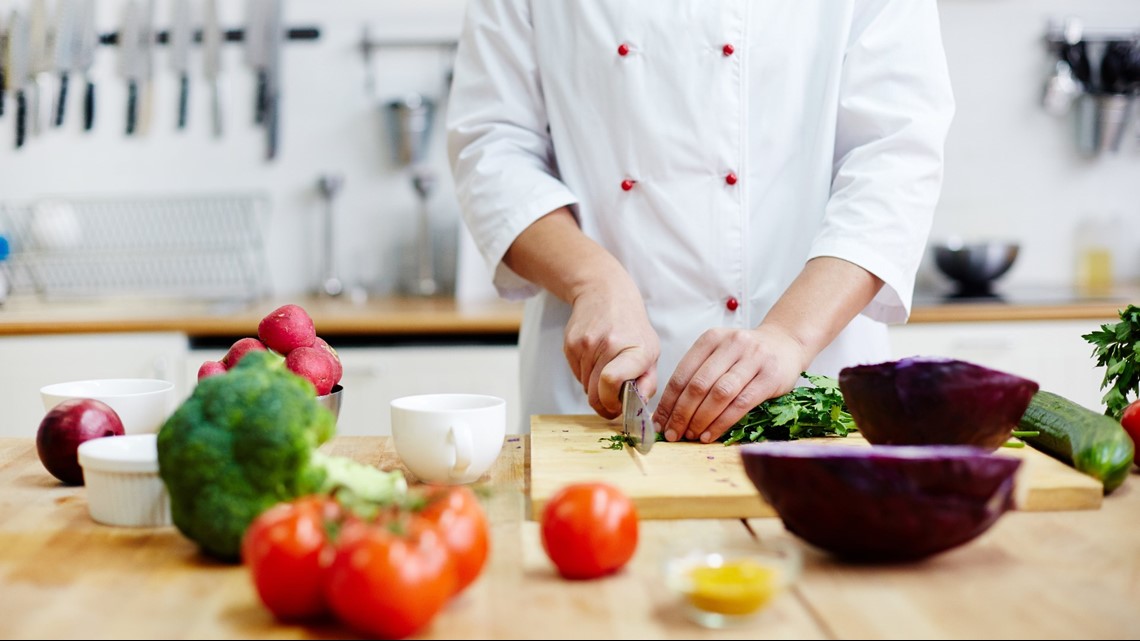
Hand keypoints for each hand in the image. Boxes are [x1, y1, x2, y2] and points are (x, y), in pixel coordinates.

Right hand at [564, 283, 659, 419]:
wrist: (604, 293)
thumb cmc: (631, 326)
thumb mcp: (651, 350)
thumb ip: (648, 382)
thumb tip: (639, 408)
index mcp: (635, 349)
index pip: (611, 381)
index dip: (612, 402)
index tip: (618, 406)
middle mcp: (608, 345)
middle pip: (595, 393)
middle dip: (604, 404)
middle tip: (612, 400)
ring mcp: (585, 344)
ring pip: (585, 387)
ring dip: (595, 387)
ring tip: (606, 369)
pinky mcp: (570, 344)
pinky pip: (576, 375)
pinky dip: (585, 375)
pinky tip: (595, 359)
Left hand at [653, 325, 806, 442]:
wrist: (785, 344)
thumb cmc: (745, 356)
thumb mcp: (719, 355)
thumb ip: (697, 376)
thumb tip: (668, 412)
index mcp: (712, 339)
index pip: (682, 374)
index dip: (668, 402)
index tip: (659, 423)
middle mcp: (732, 344)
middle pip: (698, 385)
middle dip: (681, 414)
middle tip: (672, 434)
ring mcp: (753, 359)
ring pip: (719, 394)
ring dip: (700, 420)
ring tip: (690, 436)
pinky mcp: (770, 376)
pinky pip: (741, 404)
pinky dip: (722, 422)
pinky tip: (710, 434)